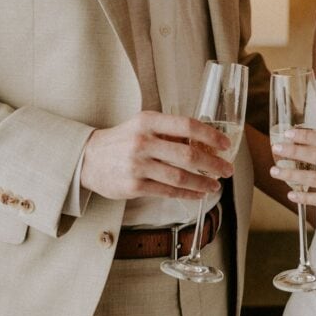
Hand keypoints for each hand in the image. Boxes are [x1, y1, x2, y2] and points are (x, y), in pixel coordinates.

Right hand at [81, 111, 233, 200]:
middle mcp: (143, 141)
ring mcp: (138, 165)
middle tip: (227, 169)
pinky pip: (167, 191)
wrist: (88, 159)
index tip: (225, 144)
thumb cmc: (122, 140)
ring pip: (180, 176)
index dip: (210, 135)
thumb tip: (204, 141)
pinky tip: (197, 194)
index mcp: (148, 121)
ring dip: (202, 182)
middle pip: (187, 153)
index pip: (187, 125)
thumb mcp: (143, 126)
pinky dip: (186, 193)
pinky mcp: (134, 186)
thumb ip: (170, 131)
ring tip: (215, 185)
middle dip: (213, 163)